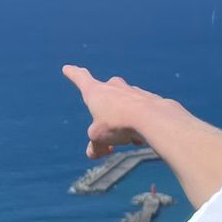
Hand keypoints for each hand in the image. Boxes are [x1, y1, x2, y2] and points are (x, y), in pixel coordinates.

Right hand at [62, 65, 177, 158]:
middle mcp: (113, 87)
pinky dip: (138, 126)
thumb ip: (95, 146)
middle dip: (105, 115)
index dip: (73, 74)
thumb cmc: (118, 124)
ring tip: (128, 139)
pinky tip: (142, 137)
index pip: (81, 79)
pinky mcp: (149, 99)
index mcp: (95, 91)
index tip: (67, 68)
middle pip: (105, 98)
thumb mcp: (99, 139)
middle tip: (108, 134)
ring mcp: (133, 91)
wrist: (153, 118)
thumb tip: (95, 152)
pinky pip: (140, 114)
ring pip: (124, 109)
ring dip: (123, 124)